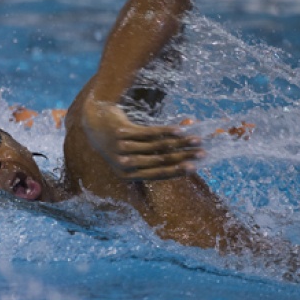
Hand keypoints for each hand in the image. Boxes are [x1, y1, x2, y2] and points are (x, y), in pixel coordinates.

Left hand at [82, 101, 203, 180]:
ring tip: (197, 140)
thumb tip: (186, 157)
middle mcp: (123, 164)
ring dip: (180, 143)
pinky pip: (149, 132)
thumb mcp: (135, 154)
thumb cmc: (120, 143)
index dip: (177, 171)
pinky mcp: (122, 132)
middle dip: (184, 157)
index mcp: (127, 175)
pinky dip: (167, 131)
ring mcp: (121, 148)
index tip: (195, 167)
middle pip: (160, 161)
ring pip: (157, 146)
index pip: (156, 174)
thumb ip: (156, 157)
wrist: (96, 123)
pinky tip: (181, 130)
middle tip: (203, 153)